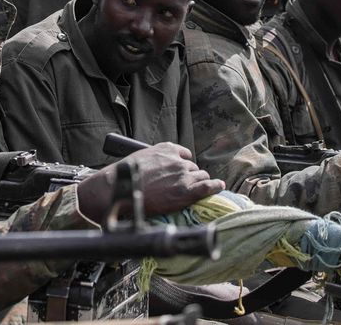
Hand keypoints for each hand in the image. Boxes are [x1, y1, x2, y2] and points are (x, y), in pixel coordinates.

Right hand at [77, 143, 223, 221]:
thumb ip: (157, 159)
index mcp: (168, 149)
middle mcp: (178, 160)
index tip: (180, 171)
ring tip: (193, 191)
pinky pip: (208, 186)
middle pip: (193, 168)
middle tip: (181, 186)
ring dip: (198, 182)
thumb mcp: (143, 156)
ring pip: (201, 176)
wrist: (121, 188)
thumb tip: (158, 168)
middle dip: (190, 175)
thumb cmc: (126, 175)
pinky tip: (219, 186)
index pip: (185, 155)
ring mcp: (183, 175)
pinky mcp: (186, 191)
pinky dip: (215, 186)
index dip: (183, 165)